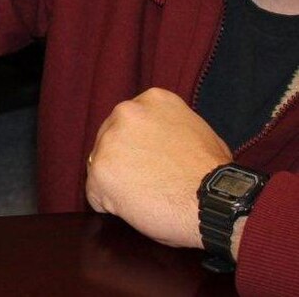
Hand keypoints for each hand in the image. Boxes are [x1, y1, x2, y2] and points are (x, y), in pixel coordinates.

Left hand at [85, 87, 231, 248]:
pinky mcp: (100, 170)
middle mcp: (126, 112)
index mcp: (151, 100)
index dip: (139, 147)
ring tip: (147, 196)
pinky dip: (109, 205)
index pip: (130, 122)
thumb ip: (169, 126)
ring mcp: (109, 140)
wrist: (215, 202)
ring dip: (117, 183)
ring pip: (100, 165)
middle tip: (150, 181)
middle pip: (110, 140)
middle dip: (124, 161)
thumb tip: (158, 138)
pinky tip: (135, 209)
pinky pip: (94, 193)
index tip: (153, 161)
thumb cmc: (212, 174)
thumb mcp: (197, 130)